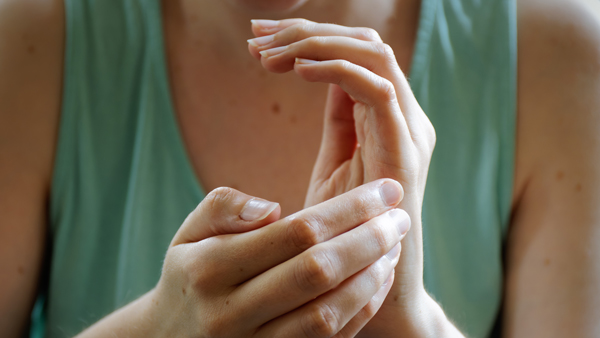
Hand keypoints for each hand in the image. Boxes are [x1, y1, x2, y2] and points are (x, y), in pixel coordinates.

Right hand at [149, 180, 409, 336]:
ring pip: (328, 313)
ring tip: (393, 246)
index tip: (385, 190)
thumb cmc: (189, 277)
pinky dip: (361, 309)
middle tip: (400, 216)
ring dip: (371, 276)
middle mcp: (232, 312)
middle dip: (369, 239)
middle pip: (318, 272)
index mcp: (211, 269)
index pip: (296, 232)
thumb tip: (273, 207)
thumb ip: (224, 207)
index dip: (349, 208)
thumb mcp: (189, 234)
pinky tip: (378, 279)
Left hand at [248, 19, 435, 335]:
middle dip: (307, 31)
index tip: (258, 41)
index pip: (357, 52)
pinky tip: (295, 71)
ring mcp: (410, 130)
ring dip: (315, 44)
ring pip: (372, 54)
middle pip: (365, 42)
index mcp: (390, 116)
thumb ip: (340, 119)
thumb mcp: (337, 163)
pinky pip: (375, 88)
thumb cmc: (349, 229)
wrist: (375, 287)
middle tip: (256, 38)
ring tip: (266, 54)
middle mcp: (406, 116)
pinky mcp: (405, 150)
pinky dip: (335, 70)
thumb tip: (317, 73)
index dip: (309, 37)